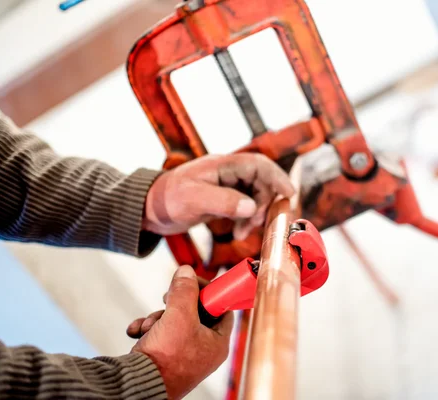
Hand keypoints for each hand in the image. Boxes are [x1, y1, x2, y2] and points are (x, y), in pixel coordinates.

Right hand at [128, 266, 232, 399]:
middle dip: (176, 304)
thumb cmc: (166, 358)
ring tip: (148, 325)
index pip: (222, 308)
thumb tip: (186, 271)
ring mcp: (184, 355)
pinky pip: (160, 335)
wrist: (137, 385)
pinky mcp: (165, 359)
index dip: (209, 291)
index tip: (192, 282)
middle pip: (195, 313)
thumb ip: (184, 290)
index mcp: (218, 343)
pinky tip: (136, 332)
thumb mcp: (179, 315)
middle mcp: (203, 350)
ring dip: (157, 318)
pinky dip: (147, 330)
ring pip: (174, 322)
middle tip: (167, 298)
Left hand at [143, 153, 294, 239]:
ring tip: (242, 233)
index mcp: (221, 165)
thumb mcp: (193, 199)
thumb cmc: (166, 199)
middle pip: (260, 183)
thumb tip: (252, 207)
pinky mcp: (223, 201)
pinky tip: (238, 233)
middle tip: (255, 224)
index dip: (277, 177)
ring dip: (255, 216)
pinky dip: (246, 221)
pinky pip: (245, 208)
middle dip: (263, 205)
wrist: (148, 210)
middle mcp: (227, 174)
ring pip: (255, 197)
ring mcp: (226, 187)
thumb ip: (223, 202)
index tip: (289, 194)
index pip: (258, 165)